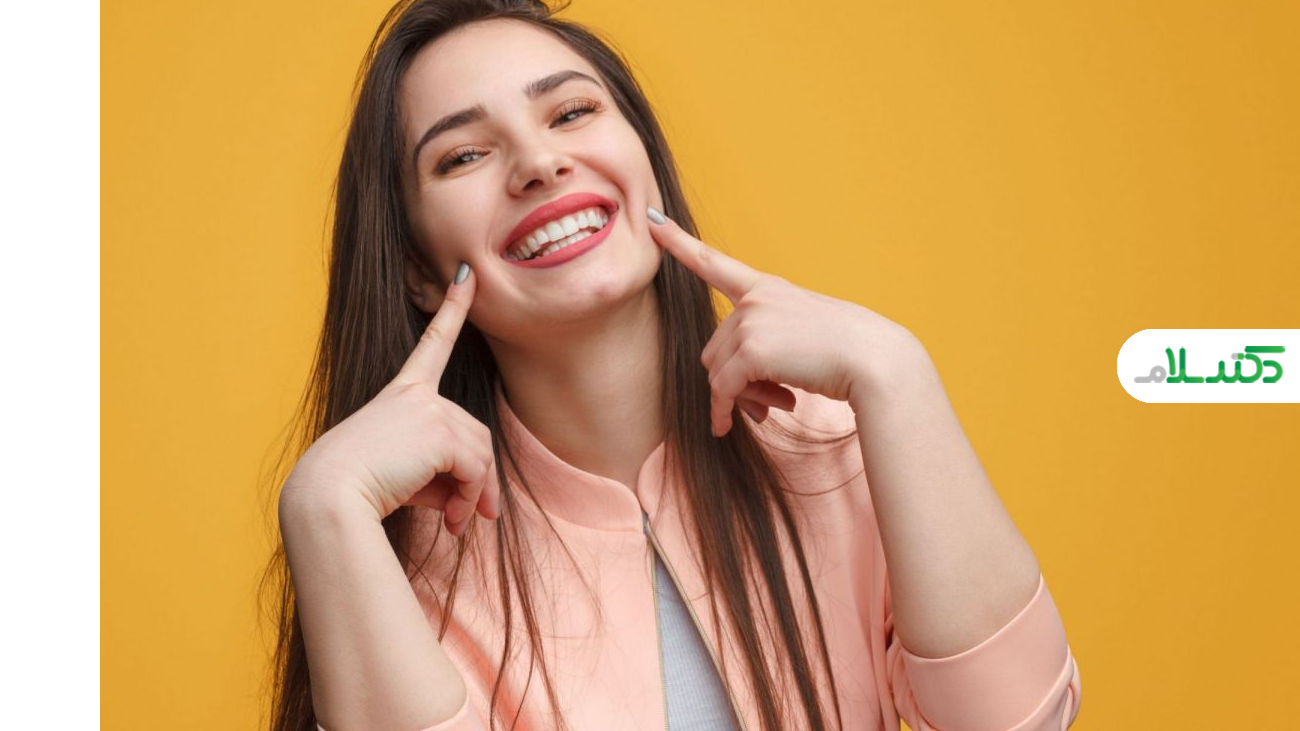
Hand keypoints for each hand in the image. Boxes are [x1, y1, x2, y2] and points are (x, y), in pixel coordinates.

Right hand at [284, 263, 498, 533]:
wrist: (328, 498)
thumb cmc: (357, 490)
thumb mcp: (405, 477)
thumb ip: (441, 476)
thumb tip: (475, 503)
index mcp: (401, 395)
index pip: (432, 344)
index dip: (453, 309)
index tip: (468, 276)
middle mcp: (417, 395)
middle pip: (475, 433)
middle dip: (480, 480)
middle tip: (472, 520)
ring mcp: (429, 409)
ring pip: (480, 453)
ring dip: (476, 494)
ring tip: (458, 524)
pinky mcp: (439, 431)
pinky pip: (475, 469)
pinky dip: (471, 498)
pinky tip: (454, 522)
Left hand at [646, 207, 915, 436]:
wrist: (874, 360)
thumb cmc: (848, 354)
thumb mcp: (803, 338)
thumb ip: (765, 348)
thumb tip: (732, 390)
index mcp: (768, 288)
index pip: (715, 263)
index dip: (680, 242)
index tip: (653, 220)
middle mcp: (755, 299)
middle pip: (715, 348)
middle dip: (732, 382)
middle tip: (765, 405)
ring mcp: (752, 321)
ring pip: (717, 371)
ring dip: (737, 398)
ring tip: (774, 408)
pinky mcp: (752, 350)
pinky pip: (723, 389)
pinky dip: (726, 411)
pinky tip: (737, 425)